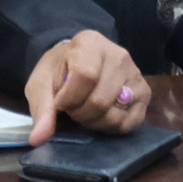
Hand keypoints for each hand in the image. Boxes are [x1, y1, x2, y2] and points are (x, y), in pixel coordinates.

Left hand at [23, 31, 149, 144]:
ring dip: (94, 122)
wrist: (75, 65)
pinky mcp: (145, 93)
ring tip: (84, 110)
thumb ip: (42, 109)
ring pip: (115, 114)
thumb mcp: (41, 85)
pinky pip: (129, 123)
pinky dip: (110, 127)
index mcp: (90, 43)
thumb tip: (38, 139)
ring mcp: (135, 75)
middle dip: (79, 113)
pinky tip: (100, 116)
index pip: (86, 75)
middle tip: (71, 108)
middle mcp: (118, 55)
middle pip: (100, 100)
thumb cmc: (57, 72)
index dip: (69, 98)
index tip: (59, 103)